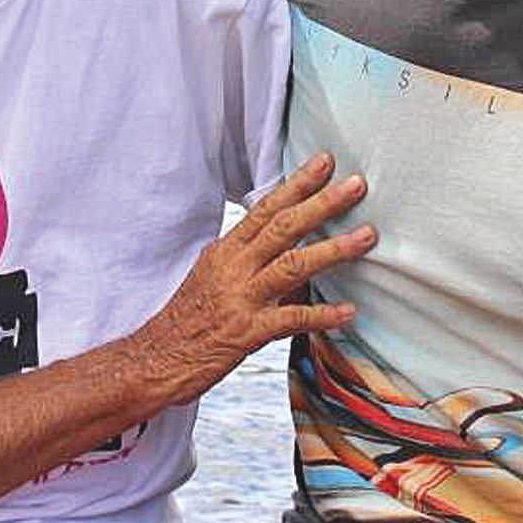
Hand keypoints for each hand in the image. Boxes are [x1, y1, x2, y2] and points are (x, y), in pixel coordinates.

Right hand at [139, 152, 372, 406]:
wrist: (155, 360)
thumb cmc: (187, 319)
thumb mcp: (212, 276)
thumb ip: (247, 258)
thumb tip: (285, 245)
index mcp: (225, 251)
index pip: (265, 209)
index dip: (297, 184)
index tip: (325, 162)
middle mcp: (233, 269)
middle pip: (283, 227)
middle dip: (322, 203)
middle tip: (356, 185)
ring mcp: (240, 299)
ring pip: (292, 265)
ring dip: (333, 249)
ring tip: (368, 237)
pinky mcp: (246, 333)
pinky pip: (290, 319)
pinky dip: (322, 315)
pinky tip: (350, 311)